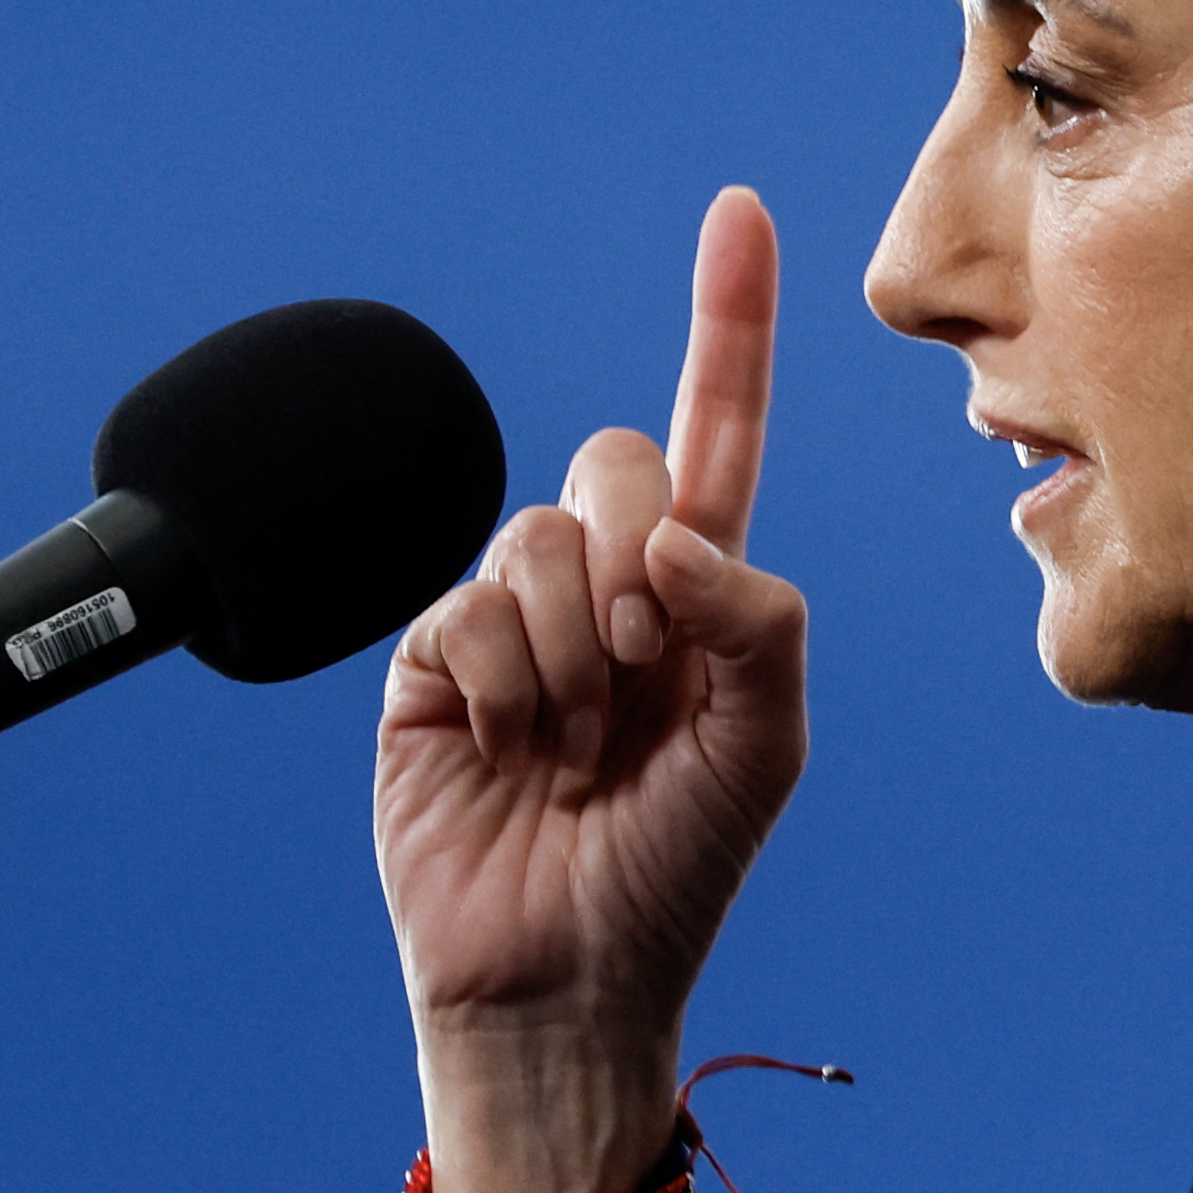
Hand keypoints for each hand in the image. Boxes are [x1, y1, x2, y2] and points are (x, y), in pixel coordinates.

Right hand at [377, 188, 809, 1192]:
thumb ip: (755, 621)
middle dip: (635, 566)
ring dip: (566, 652)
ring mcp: (510, 621)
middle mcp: (602, 586)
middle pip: (615, 461)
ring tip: (568, 747)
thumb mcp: (764, 747)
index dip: (727, 320)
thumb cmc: (675, 871)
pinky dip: (498, 683)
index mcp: (697, 592)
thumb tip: (669, 538)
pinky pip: (462, 610)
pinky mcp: (428, 664)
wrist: (564, 981)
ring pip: (537, 536)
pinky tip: (504, 752)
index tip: (742, 211)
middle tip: (635, 680)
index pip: (717, 429)